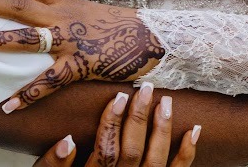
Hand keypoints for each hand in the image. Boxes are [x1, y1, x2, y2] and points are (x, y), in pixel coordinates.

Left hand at [0, 0, 164, 110]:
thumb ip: (56, 8)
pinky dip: (27, 95)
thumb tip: (32, 4)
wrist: (152, 40)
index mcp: (61, 0)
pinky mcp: (78, 66)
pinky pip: (48, 82)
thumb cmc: (115, 25)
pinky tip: (7, 105)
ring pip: (24, 40)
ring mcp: (68, 41)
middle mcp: (60, 17)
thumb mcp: (82, 8)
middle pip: (17, 4)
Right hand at [33, 87, 198, 166]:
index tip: (119, 95)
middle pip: (132, 151)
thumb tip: (66, 140)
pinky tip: (194, 130)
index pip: (106, 149)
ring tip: (166, 102)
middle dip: (140, 117)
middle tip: (146, 88)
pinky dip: (187, 154)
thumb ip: (53, 165)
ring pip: (156, 161)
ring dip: (163, 130)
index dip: (112, 121)